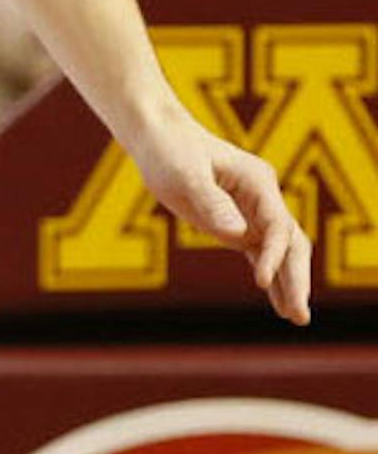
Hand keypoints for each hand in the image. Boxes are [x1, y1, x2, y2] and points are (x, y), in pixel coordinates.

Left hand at [127, 115, 311, 324]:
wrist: (155, 134)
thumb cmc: (168, 148)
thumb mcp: (185, 173)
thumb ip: (211, 201)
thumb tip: (237, 233)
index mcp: (257, 181)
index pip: (277, 226)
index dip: (273, 255)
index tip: (261, 281)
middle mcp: (262, 197)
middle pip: (290, 243)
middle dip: (295, 278)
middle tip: (298, 316)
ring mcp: (252, 211)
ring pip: (280, 252)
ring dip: (288, 283)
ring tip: (296, 319)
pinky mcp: (236, 222)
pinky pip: (260, 253)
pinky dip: (271, 277)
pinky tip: (278, 304)